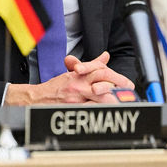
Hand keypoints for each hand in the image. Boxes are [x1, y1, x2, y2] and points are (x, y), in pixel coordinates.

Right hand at [4, 51, 134, 104]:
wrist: (37, 98)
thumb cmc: (56, 87)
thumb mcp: (73, 73)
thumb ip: (91, 65)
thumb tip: (105, 56)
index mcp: (79, 75)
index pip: (101, 71)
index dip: (116, 76)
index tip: (127, 83)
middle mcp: (78, 85)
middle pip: (103, 83)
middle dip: (118, 88)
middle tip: (129, 92)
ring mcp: (76, 97)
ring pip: (99, 97)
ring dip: (113, 100)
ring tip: (124, 102)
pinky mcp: (73, 108)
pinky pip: (91, 109)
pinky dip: (101, 109)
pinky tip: (110, 111)